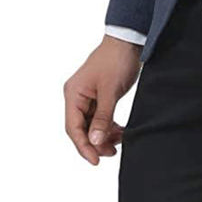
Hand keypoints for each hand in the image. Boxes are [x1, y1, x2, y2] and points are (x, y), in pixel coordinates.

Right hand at [63, 36, 141, 164]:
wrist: (128, 41)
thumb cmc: (116, 60)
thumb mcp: (110, 91)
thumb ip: (102, 117)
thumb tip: (94, 141)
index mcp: (73, 94)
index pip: (73, 128)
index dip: (83, 146)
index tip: (96, 161)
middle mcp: (76, 96)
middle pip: (81, 128)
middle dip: (95, 142)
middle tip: (111, 153)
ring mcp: (87, 96)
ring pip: (91, 124)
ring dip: (103, 135)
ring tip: (118, 142)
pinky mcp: (99, 95)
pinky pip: (100, 117)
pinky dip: (108, 126)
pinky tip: (120, 132)